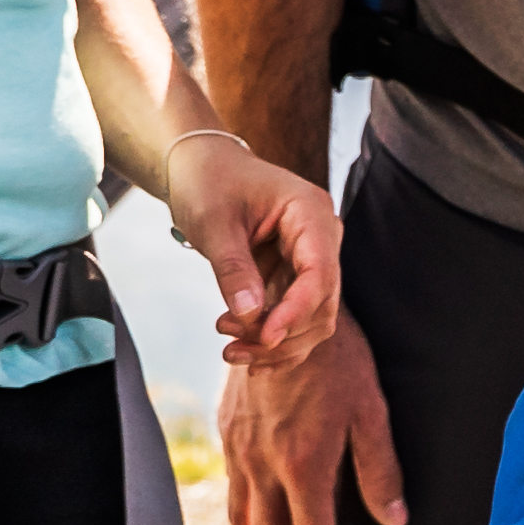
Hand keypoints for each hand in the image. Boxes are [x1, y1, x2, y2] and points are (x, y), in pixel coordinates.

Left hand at [170, 136, 343, 369]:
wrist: (201, 168)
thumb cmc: (208, 183)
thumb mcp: (214, 223)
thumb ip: (233, 269)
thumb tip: (250, 316)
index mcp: (311, 212)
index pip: (319, 273)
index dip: (296, 312)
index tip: (263, 337)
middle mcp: (321, 238)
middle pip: (321, 303)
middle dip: (281, 334)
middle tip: (231, 348)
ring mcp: (311, 259)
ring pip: (312, 319)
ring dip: (277, 344)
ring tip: (230, 351)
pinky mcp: (294, 277)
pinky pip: (295, 318)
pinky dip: (273, 340)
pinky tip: (247, 356)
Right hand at [224, 323, 403, 524]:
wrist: (281, 307)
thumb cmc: (338, 356)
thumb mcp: (372, 411)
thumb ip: (379, 471)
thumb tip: (394, 522)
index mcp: (303, 463)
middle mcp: (264, 464)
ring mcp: (240, 450)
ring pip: (243, 522)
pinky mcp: (228, 433)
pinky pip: (232, 492)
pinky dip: (244, 524)